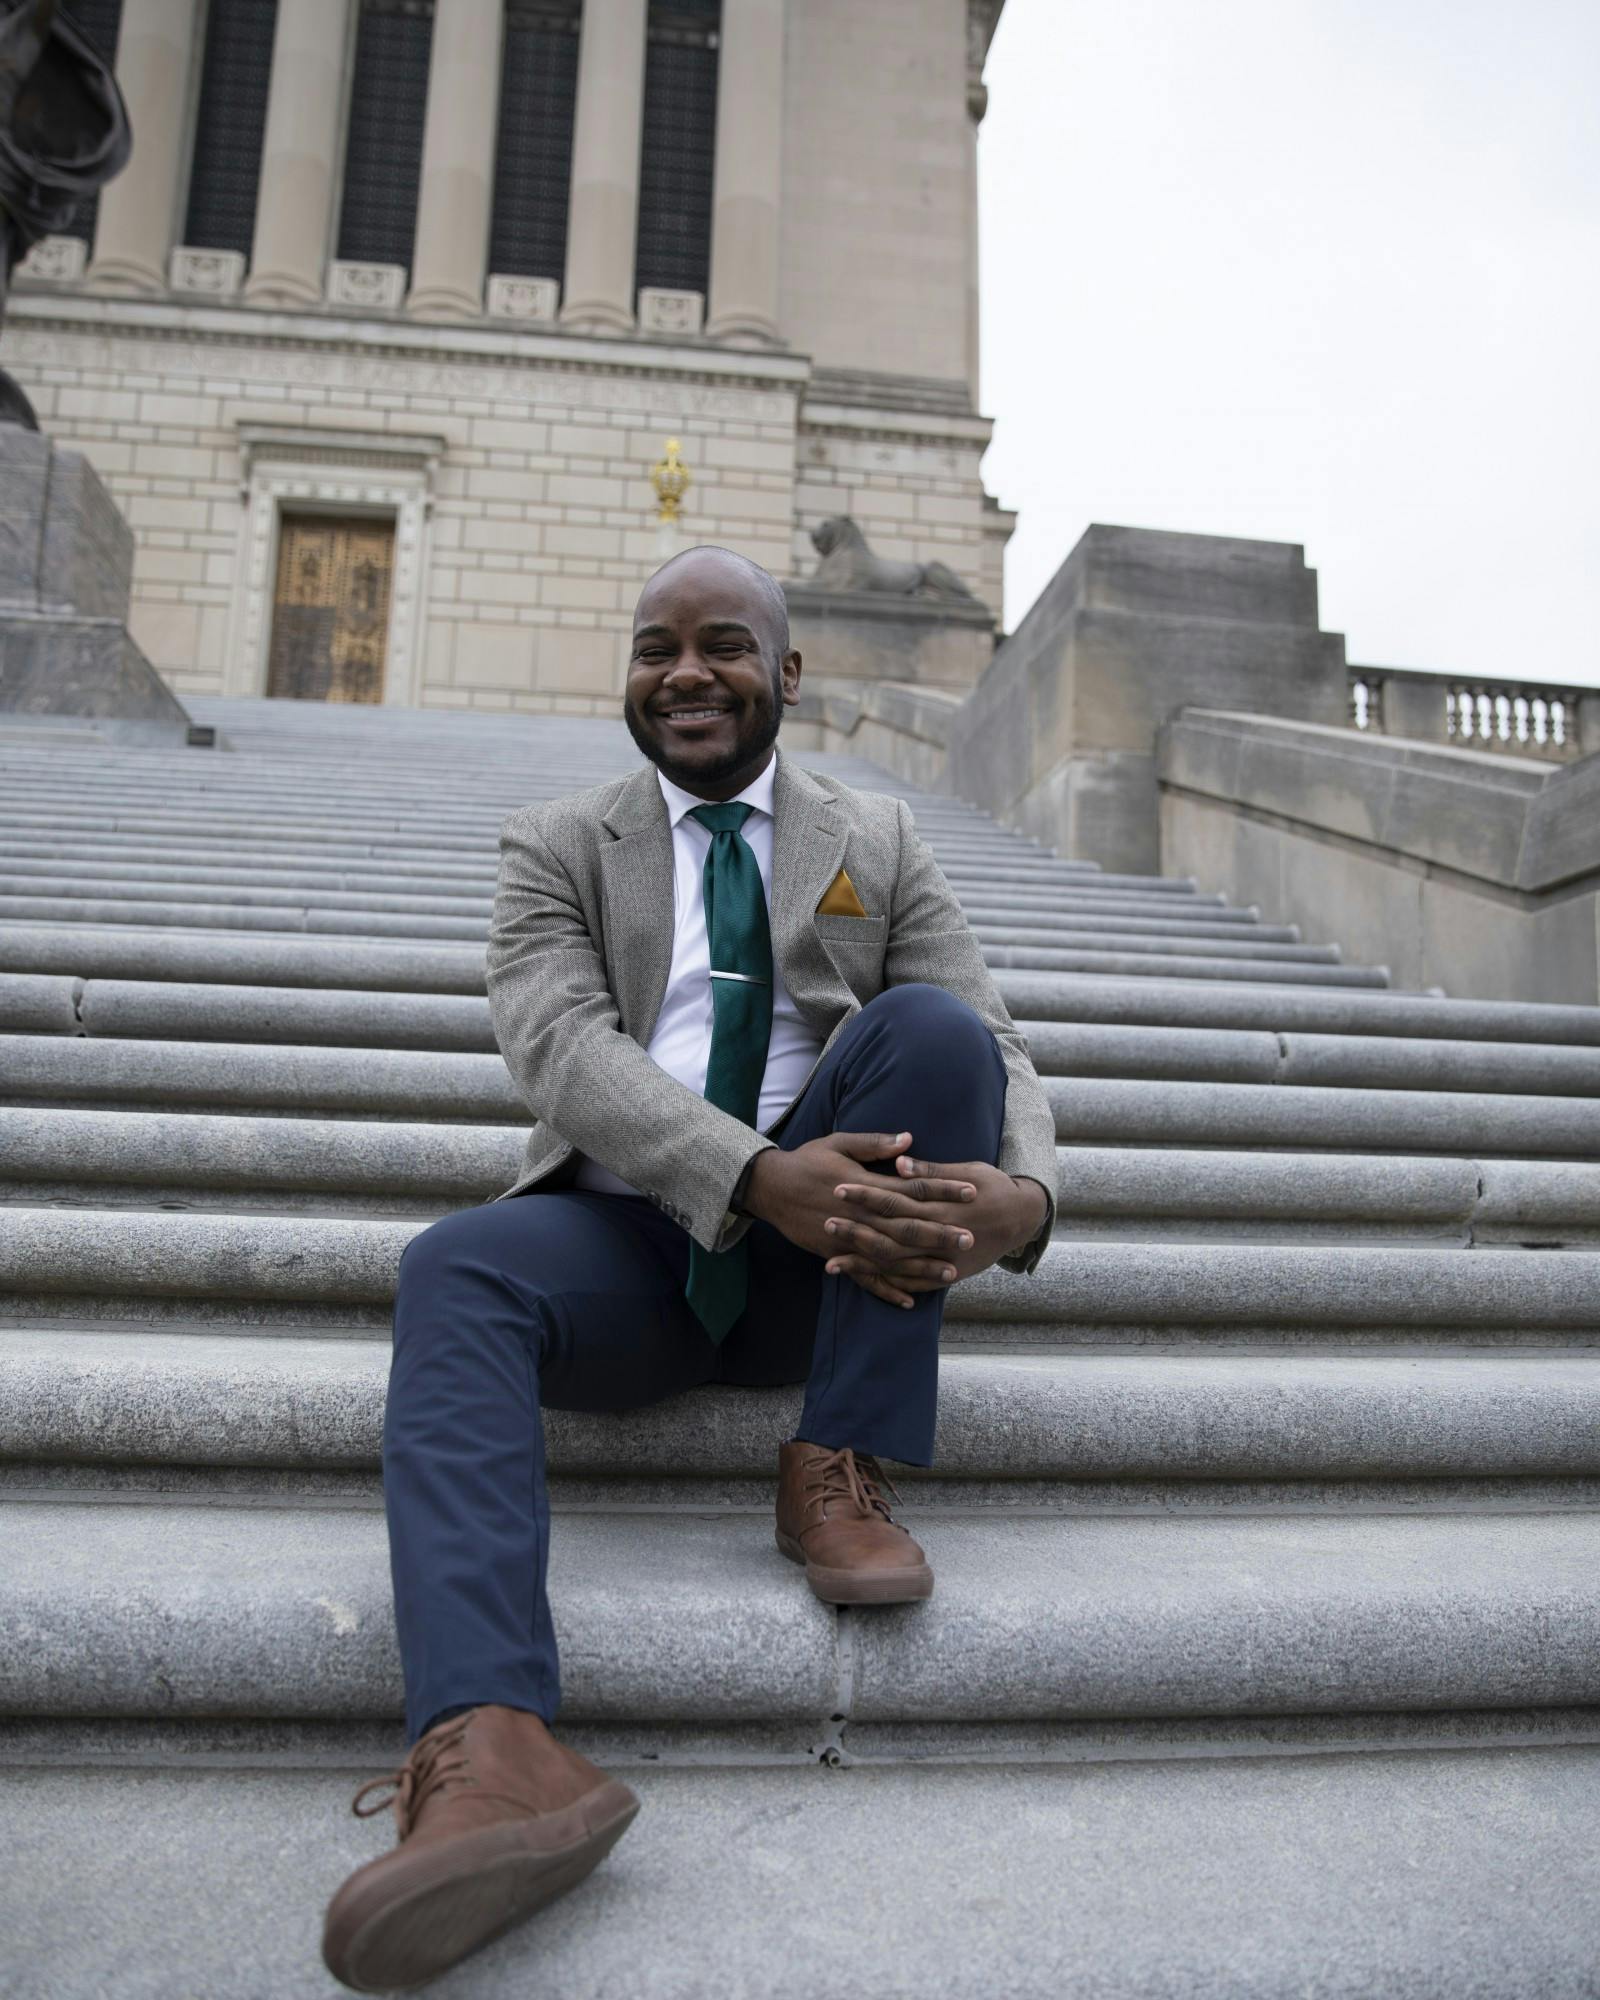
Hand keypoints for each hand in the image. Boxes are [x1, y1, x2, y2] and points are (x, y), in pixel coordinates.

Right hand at [742, 1132, 982, 1309]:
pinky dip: (887, 1290)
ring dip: (922, 1266)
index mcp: (866, 1186)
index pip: (914, 1188)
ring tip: (952, 1272)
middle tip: (970, 1238)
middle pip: (908, 1227)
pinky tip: (909, 1300)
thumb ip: (875, 1144)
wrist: (771, 1188)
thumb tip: (909, 1139)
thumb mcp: (839, 1143)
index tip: (972, 1191)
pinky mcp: (836, 1256)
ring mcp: (848, 1239)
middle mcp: (861, 1216)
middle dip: (941, 1233)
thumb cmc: (807, 1161)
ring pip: (892, 1257)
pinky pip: (865, 1278)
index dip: (944, 1189)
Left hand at [823, 1154, 1049, 1304]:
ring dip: (863, 1265)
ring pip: (897, 1266)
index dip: (866, 1195)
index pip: (896, 1200)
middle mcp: (941, 1236)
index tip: (839, 1188)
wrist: (1024, 1219)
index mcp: (943, 1206)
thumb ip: (932, 1170)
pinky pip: (913, 1284)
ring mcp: (944, 1260)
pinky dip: (888, 1287)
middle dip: (856, 1231)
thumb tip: (899, 1161)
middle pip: (890, 1235)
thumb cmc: (994, 1187)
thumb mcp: (968, 1169)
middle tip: (827, 1224)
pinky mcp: (949, 1275)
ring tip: (831, 1263)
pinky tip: (865, 1285)